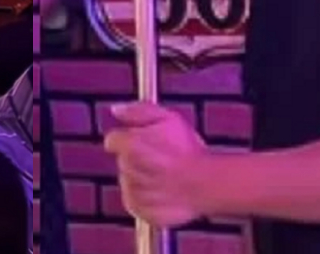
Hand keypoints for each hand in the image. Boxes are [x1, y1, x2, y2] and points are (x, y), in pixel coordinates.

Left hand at [104, 102, 207, 227]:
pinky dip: (145, 197)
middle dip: (137, 158)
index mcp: (130, 145)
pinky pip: (135, 200)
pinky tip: (162, 190)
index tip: (142, 140)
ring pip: (128, 180)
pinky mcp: (139, 210)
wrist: (206, 184)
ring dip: (141, 177)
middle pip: (123, 160)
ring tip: (165, 175)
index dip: (128, 138)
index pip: (113, 140)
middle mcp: (127, 169)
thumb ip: (138, 111)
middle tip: (161, 158)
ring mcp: (132, 191)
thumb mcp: (168, 118)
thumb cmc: (189, 151)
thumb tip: (116, 109)